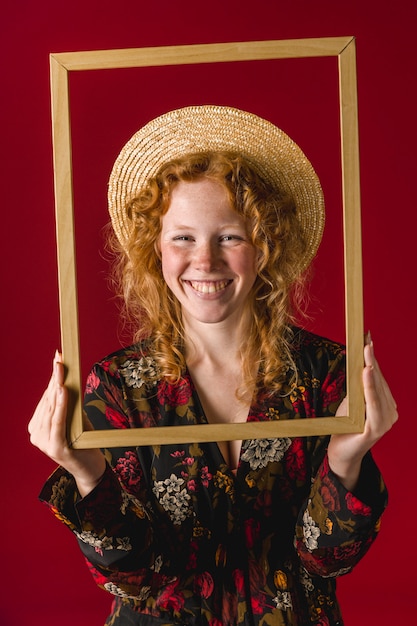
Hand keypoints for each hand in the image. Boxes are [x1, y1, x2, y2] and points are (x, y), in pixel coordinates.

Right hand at [28, 351, 105, 496]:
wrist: (91, 470)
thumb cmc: (84, 441)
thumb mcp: (76, 418)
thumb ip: (69, 403)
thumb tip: (67, 378)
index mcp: (37, 427)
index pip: (46, 398)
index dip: (52, 377)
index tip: (57, 357)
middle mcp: (36, 435)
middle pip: (48, 401)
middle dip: (55, 379)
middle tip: (60, 359)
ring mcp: (44, 442)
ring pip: (51, 409)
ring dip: (56, 389)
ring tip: (60, 373)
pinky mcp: (55, 448)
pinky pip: (57, 422)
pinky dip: (60, 405)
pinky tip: (62, 391)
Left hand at [328, 334, 397, 490]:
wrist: (340, 453)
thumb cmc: (346, 426)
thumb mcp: (351, 401)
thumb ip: (358, 387)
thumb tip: (359, 364)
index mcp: (386, 405)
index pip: (379, 377)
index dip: (373, 358)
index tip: (368, 338)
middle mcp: (390, 413)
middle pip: (379, 381)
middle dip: (371, 359)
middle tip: (365, 340)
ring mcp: (386, 422)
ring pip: (378, 389)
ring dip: (372, 369)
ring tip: (366, 352)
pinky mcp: (376, 429)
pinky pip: (373, 404)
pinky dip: (370, 387)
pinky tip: (367, 372)